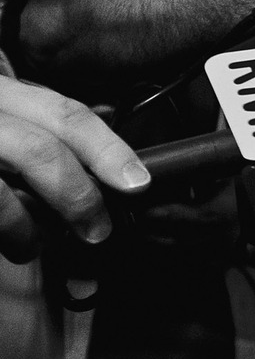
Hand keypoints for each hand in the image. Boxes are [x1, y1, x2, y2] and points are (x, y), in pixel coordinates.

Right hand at [0, 75, 150, 262]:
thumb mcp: (5, 115)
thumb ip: (38, 129)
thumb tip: (105, 158)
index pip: (65, 112)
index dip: (107, 148)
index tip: (136, 182)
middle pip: (38, 149)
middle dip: (78, 195)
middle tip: (97, 229)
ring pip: (0, 192)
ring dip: (25, 227)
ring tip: (31, 246)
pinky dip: (0, 226)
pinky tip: (4, 240)